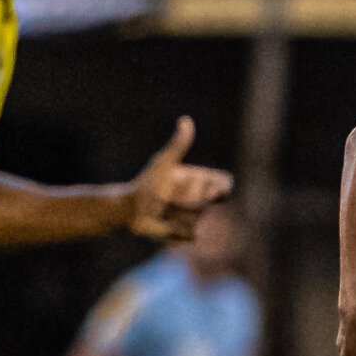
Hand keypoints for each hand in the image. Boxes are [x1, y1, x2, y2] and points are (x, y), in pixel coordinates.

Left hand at [129, 117, 233, 241]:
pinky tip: (164, 224)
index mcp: (200, 181)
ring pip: (198, 219)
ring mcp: (196, 217)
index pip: (225, 184)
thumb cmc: (146, 183)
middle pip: (208, 203)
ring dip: (177, 215)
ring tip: (163, 210)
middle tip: (168, 198)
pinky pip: (191, 235)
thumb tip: (186, 120)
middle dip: (187, 200)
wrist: (129, 209)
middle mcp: (201, 199)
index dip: (217, 187)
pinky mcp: (187, 234)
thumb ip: (178, 145)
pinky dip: (176, 230)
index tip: (200, 184)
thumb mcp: (163, 163)